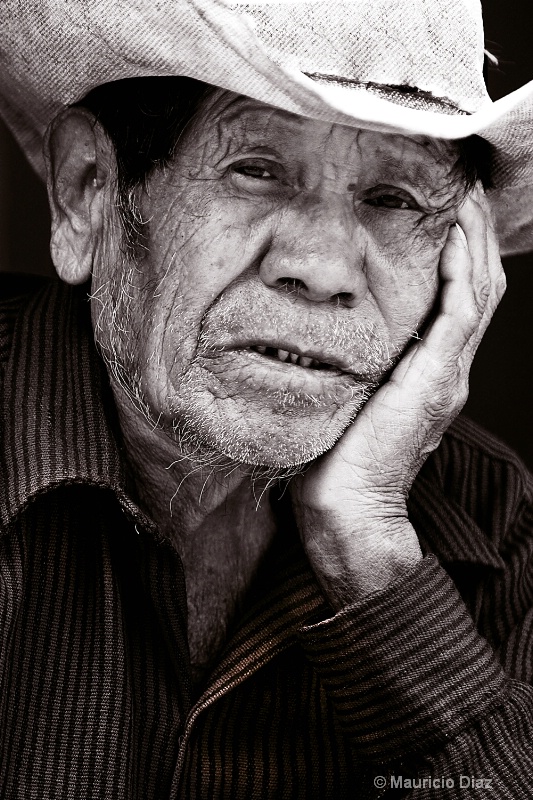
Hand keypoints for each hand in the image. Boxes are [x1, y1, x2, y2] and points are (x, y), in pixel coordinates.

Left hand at [291, 187, 505, 607]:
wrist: (350, 506)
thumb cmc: (341, 455)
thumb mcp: (352, 392)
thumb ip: (360, 360)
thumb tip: (329, 324)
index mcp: (432, 370)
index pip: (462, 298)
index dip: (463, 252)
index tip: (448, 210)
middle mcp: (449, 368)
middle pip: (480, 286)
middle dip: (475, 235)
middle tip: (463, 190)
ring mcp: (448, 374)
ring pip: (479, 292)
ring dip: (474, 241)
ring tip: (464, 198)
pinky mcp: (435, 380)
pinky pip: (460, 312)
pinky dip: (462, 270)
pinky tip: (453, 236)